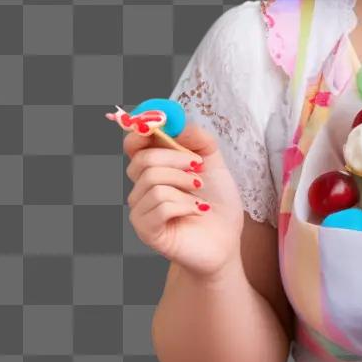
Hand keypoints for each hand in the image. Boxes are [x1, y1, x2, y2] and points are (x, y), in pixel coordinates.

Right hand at [124, 121, 244, 280]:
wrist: (227, 239)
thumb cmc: (218, 201)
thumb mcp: (214, 162)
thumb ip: (198, 138)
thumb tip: (177, 122)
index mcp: (157, 167)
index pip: (134, 144)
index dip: (141, 131)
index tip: (158, 124)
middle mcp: (143, 187)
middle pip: (143, 159)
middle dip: (176, 159)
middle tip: (199, 169)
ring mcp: (142, 209)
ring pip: (152, 181)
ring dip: (185, 184)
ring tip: (200, 196)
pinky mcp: (147, 230)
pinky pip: (159, 205)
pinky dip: (185, 205)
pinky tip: (197, 211)